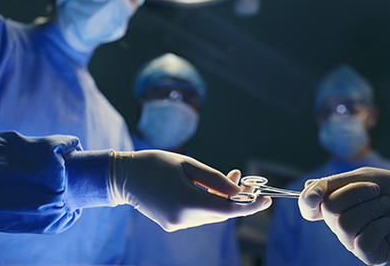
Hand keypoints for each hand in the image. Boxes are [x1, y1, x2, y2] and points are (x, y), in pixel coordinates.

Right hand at [109, 150, 270, 230]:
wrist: (123, 177)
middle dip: (237, 198)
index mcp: (187, 202)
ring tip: (230, 176)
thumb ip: (215, 179)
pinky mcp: (172, 224)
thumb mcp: (188, 164)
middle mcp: (183, 219)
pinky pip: (198, 215)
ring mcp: (177, 224)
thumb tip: (239, 191)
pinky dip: (209, 202)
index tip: (267, 200)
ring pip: (211, 214)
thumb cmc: (155, 164)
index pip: (227, 210)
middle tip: (247, 180)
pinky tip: (211, 188)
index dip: (250, 206)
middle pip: (221, 213)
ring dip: (223, 199)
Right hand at [299, 167, 389, 264]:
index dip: (307, 200)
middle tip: (377, 192)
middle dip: (357, 193)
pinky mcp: (369, 255)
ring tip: (386, 206)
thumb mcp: (363, 177)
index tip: (319, 193)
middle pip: (329, 208)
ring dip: (371, 208)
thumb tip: (308, 190)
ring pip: (345, 224)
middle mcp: (339, 224)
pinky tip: (388, 224)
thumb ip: (334, 183)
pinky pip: (361, 242)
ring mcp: (353, 241)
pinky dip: (378, 227)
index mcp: (334, 203)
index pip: (308, 205)